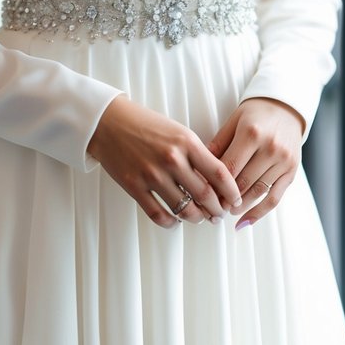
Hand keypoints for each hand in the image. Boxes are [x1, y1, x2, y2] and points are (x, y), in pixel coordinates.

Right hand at [87, 96, 242, 228]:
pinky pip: (159, 214)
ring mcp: (152, 174)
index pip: (219, 173)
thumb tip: (214, 181)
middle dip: (216, 209)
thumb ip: (195, 154)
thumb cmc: (145, 124)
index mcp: (186, 142)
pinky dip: (170, 222)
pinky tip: (175, 220)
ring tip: (199, 217)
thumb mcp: (177, 131)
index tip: (235, 200)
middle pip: (205, 195)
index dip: (231, 191)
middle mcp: (172, 159)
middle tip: (219, 214)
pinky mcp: (135, 186)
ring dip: (196, 218)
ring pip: (184, 210)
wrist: (109, 121)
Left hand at [208, 97, 303, 228]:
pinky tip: (244, 222)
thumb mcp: (233, 121)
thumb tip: (198, 167)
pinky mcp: (291, 172)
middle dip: (225, 198)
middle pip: (242, 182)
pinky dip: (259, 213)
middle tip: (210, 208)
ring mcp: (283, 161)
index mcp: (251, 133)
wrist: (286, 108)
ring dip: (239, 207)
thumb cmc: (254, 114)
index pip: (229, 167)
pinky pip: (274, 198)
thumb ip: (218, 144)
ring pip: (257, 192)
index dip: (214, 184)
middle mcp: (270, 148)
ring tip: (224, 212)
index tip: (201, 194)